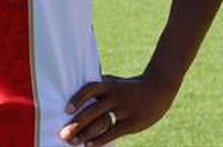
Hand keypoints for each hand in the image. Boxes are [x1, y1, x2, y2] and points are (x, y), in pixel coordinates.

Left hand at [59, 73, 177, 145]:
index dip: (77, 99)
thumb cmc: (129, 87)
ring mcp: (125, 109)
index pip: (90, 89)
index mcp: (109, 85)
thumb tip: (74, 89)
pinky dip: (100, 139)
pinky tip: (89, 145)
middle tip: (63, 134)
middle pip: (93, 110)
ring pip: (102, 123)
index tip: (66, 110)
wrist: (158, 88)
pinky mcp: (133, 122)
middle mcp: (116, 96)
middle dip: (77, 123)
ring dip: (86, 134)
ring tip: (73, 142)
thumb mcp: (115, 82)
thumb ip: (98, 86)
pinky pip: (114, 132)